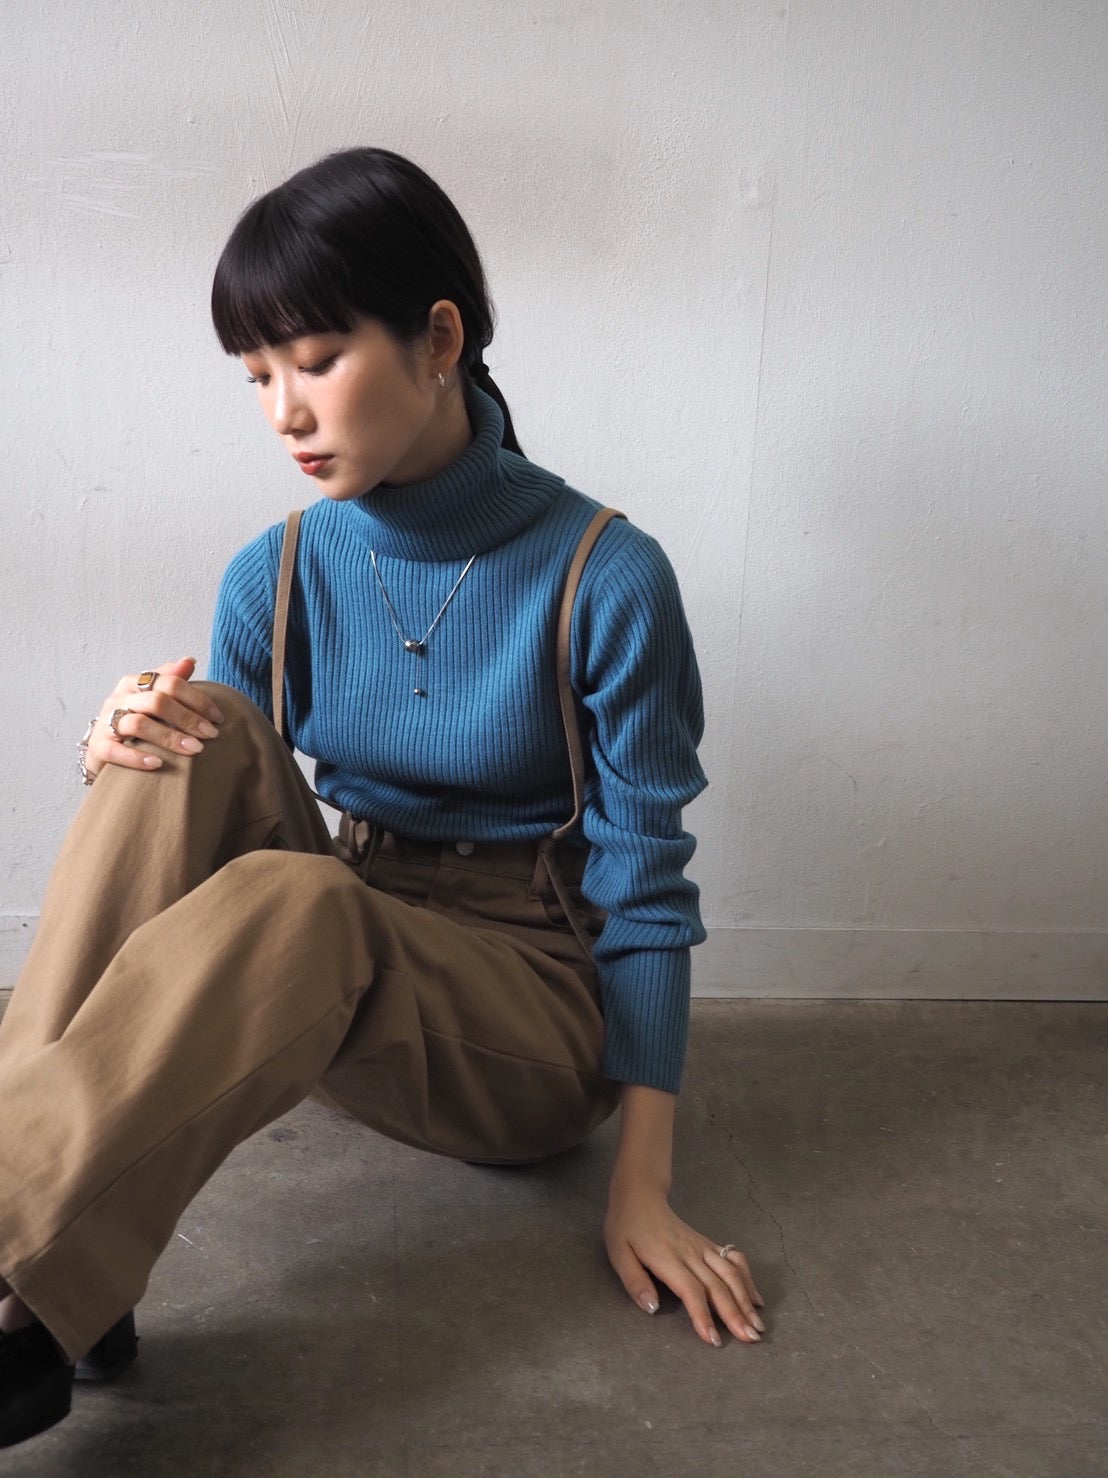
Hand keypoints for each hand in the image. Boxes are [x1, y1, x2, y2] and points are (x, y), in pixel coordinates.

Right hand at [82, 657, 224, 779]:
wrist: (102, 749)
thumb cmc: (135, 720)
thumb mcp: (152, 698)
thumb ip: (170, 680)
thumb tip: (190, 660)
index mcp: (134, 683)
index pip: (170, 683)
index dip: (197, 699)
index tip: (218, 717)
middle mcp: (119, 699)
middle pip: (157, 701)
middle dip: (188, 718)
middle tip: (211, 734)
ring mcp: (106, 722)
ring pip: (138, 724)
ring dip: (170, 737)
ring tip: (194, 749)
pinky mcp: (98, 747)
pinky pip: (116, 750)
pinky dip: (137, 758)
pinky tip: (158, 763)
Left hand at [604, 1185, 764, 1347]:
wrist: (640, 1196)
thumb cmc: (626, 1228)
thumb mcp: (618, 1254)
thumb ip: (635, 1282)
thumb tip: (653, 1308)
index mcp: (667, 1258)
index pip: (691, 1290)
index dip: (703, 1315)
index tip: (714, 1340)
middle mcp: (690, 1252)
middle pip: (717, 1285)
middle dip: (735, 1313)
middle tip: (751, 1338)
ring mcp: (702, 1247)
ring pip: (731, 1273)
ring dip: (746, 1299)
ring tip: (757, 1325)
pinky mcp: (708, 1243)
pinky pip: (734, 1258)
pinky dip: (748, 1278)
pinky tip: (756, 1298)